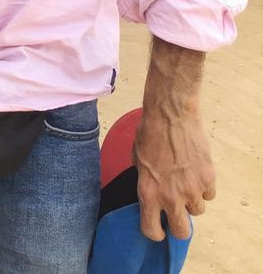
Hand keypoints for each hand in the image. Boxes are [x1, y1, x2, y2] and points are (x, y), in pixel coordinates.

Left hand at [133, 108, 215, 240]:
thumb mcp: (137, 158)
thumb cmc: (149, 132)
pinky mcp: (208, 179)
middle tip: (176, 213)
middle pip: (182, 231)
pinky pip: (208, 194)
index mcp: (148, 192)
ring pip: (197, 210)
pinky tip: (194, 171)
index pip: (151, 230)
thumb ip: (145, 179)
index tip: (157, 227)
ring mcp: (192, 189)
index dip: (154, 231)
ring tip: (184, 181)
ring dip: (191, 201)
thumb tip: (151, 190)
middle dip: (179, 225)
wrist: (171, 115)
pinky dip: (203, 187)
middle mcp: (171, 196)